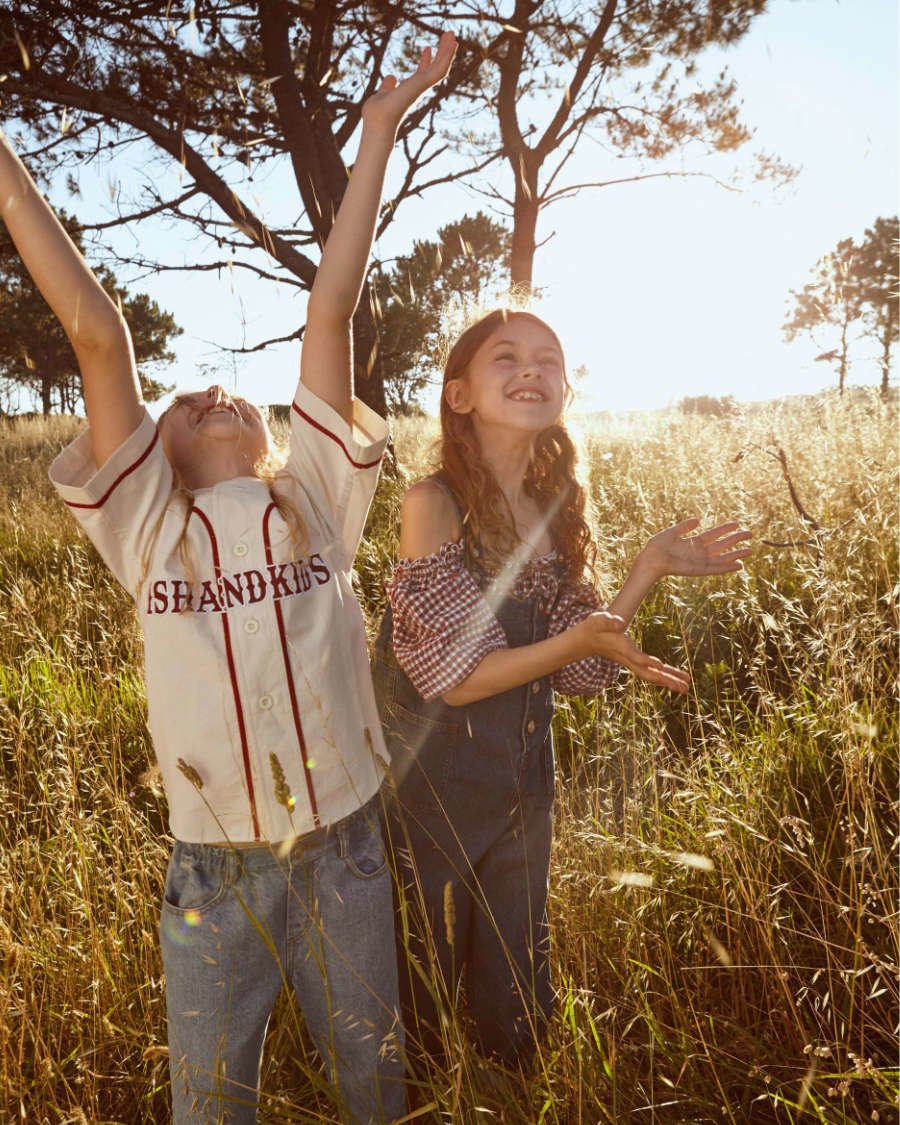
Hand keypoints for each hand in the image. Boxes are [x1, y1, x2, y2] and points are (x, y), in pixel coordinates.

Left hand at [361, 32, 457, 133]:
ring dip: (447, 50)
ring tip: (452, 33)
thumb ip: (387, 86)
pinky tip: (452, 43)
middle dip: (441, 52)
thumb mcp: (383, 93)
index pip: (420, 73)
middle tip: (447, 37)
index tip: (428, 48)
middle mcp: (418, 88)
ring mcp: (423, 86)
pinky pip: (440, 68)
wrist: (379, 119)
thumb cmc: (378, 114)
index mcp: (409, 90)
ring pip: (440, 66)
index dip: (425, 60)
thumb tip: (391, 77)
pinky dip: (447, 55)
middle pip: (433, 67)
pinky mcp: (425, 83)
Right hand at [575, 612, 690, 694]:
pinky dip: (664, 676)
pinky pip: (651, 672)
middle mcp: (628, 659)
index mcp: (621, 649)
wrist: (588, 639)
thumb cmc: (595, 627)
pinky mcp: (635, 661)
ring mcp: (631, 662)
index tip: (660, 665)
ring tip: (686, 688)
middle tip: (684, 687)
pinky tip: (676, 680)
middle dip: (665, 680)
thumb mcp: (599, 619)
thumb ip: (608, 621)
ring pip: (651, 675)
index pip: (635, 657)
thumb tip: (619, 622)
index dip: (647, 661)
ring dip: (669, 681)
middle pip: (647, 673)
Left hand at [640, 518, 751, 579]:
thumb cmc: (658, 546)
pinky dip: (727, 567)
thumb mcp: (673, 532)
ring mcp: (701, 561)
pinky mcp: (699, 570)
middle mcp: (700, 552)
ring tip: (750, 550)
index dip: (726, 528)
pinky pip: (716, 569)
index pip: (715, 534)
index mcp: (694, 542)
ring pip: (723, 557)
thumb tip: (699, 519)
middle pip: (723, 545)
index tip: (737, 523)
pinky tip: (739, 565)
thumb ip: (686, 526)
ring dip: (736, 554)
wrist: (651, 559)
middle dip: (736, 539)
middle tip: (750, 534)